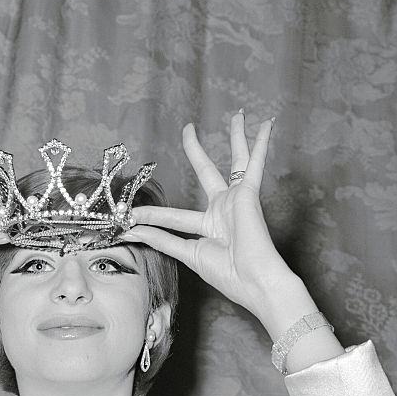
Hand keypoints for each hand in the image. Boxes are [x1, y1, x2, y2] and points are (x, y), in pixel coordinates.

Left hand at [123, 113, 295, 323]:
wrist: (255, 281)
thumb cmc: (228, 274)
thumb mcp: (187, 253)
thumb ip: (161, 239)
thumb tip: (131, 230)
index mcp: (208, 227)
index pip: (173, 215)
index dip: (152, 215)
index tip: (130, 215)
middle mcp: (222, 209)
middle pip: (207, 171)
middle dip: (197, 150)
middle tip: (189, 128)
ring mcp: (237, 199)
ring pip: (236, 160)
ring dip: (237, 137)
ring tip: (237, 115)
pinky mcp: (249, 194)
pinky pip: (255, 163)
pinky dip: (261, 144)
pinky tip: (267, 124)